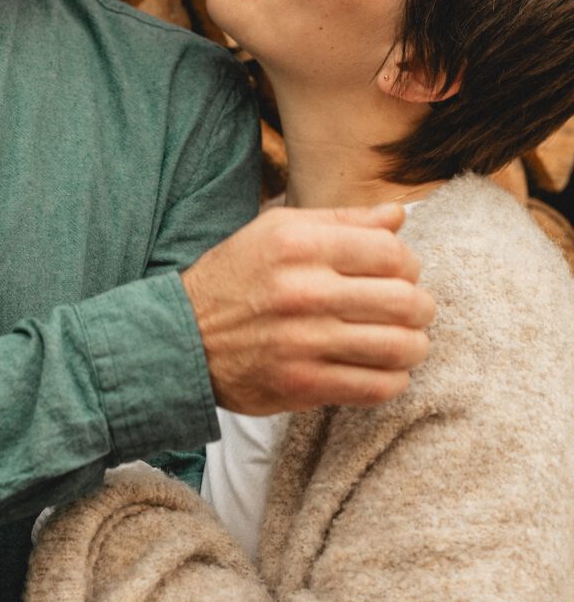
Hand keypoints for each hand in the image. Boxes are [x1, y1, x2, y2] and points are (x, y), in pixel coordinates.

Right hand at [181, 203, 434, 412]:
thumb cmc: (235, 278)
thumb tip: (399, 215)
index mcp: (299, 244)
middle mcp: (304, 291)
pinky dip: (393, 379)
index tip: (400, 274)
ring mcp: (304, 341)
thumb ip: (342, 221)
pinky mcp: (302, 384)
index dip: (408, 263)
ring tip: (406, 341)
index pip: (390, 251)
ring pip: (400, 347)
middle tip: (413, 311)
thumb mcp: (277, 231)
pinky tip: (382, 369)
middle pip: (405, 300)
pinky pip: (378, 386)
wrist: (181, 339)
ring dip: (414, 345)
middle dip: (421, 307)